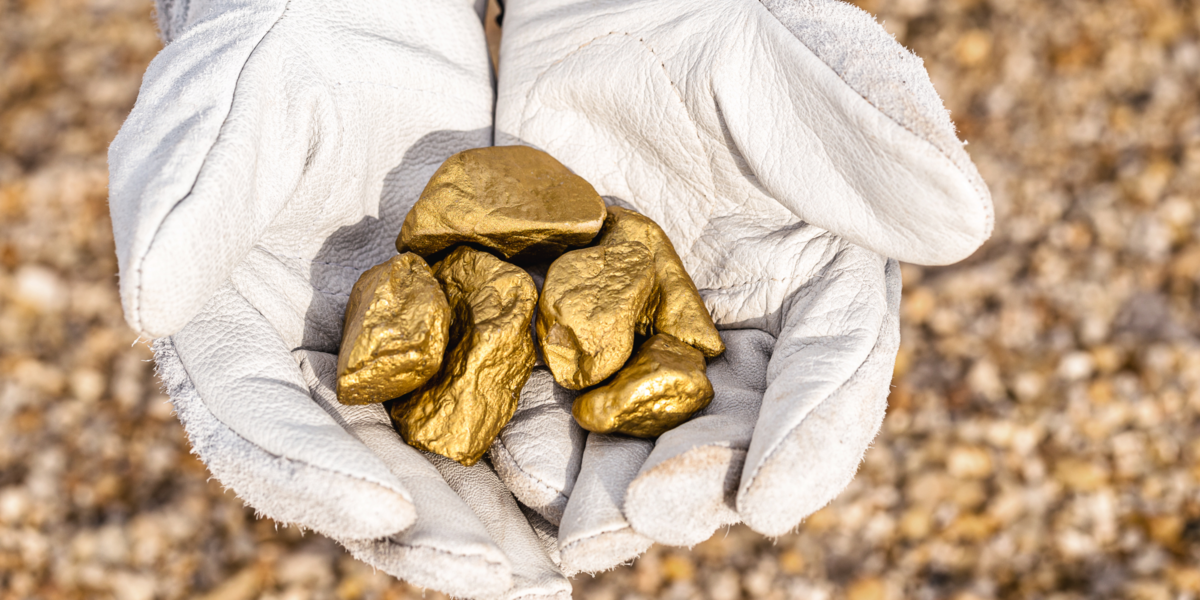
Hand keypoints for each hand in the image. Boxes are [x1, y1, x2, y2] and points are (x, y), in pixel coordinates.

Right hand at [109, 0, 568, 596]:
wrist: (355, 14)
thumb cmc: (268, 58)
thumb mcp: (224, 124)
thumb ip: (188, 209)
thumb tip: (145, 310)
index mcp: (237, 339)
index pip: (262, 432)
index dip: (314, 478)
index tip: (387, 509)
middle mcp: (320, 366)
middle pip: (368, 472)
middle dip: (435, 534)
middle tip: (509, 584)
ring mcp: (403, 351)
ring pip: (450, 455)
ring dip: (505, 518)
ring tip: (565, 568)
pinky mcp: (477, 318)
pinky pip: (516, 393)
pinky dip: (557, 439)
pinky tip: (607, 475)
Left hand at [487, 0, 992, 572]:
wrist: (598, 8)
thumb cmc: (714, 22)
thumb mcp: (792, 67)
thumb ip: (873, 139)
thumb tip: (964, 227)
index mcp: (820, 278)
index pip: (833, 370)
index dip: (811, 440)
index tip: (775, 500)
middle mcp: (743, 324)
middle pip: (735, 424)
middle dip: (701, 478)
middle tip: (656, 515)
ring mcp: (650, 331)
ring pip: (642, 428)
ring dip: (613, 483)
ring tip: (581, 526)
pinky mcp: (568, 323)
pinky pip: (554, 391)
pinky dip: (537, 428)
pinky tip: (511, 458)